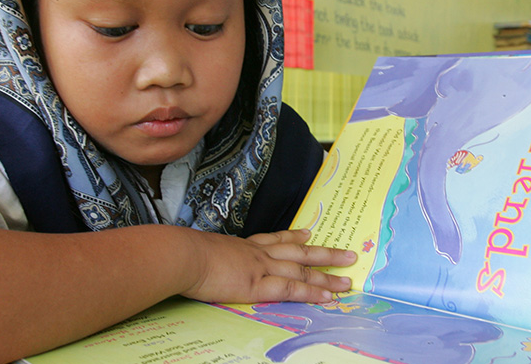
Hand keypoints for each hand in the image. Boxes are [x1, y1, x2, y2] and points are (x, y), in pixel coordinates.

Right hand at [181, 229, 355, 303]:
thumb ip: (208, 257)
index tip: (307, 233)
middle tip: (346, 254)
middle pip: (299, 253)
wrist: (183, 255)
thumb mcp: (200, 251)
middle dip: (324, 254)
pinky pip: (293, 289)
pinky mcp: (259, 285)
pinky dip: (312, 292)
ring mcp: (261, 268)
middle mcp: (257, 254)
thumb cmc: (184, 253)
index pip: (274, 239)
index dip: (293, 237)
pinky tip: (327, 296)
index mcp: (243, 246)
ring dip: (327, 275)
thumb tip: (200, 262)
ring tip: (347, 279)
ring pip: (302, 270)